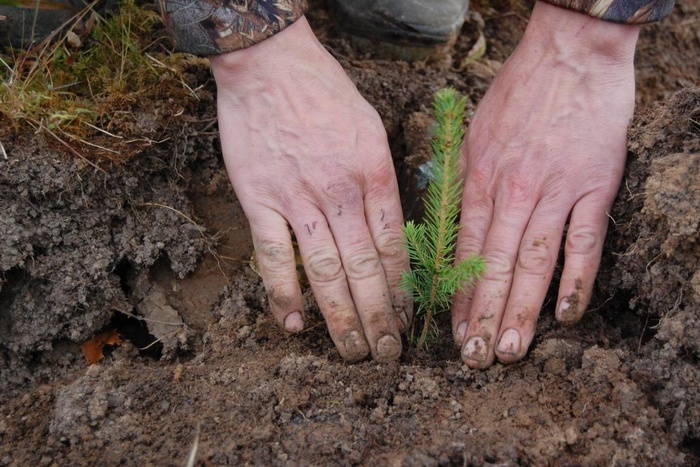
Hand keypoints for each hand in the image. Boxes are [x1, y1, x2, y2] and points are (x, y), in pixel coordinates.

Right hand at [209, 17, 409, 361]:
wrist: (269, 65)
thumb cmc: (324, 92)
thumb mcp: (371, 129)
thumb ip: (379, 180)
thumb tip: (386, 227)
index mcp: (375, 174)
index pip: (395, 246)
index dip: (404, 289)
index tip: (409, 319)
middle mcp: (341, 193)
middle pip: (366, 268)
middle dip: (380, 316)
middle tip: (387, 353)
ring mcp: (299, 199)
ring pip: (325, 271)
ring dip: (341, 317)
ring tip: (353, 352)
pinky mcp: (259, 200)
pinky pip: (273, 257)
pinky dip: (283, 294)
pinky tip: (293, 325)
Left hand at [452, 1, 640, 367]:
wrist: (569, 53)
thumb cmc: (518, 94)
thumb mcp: (474, 136)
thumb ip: (467, 183)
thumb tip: (456, 228)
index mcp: (481, 180)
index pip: (467, 252)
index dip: (460, 295)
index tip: (454, 331)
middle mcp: (514, 191)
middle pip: (497, 266)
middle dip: (484, 316)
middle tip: (475, 359)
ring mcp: (556, 190)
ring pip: (535, 262)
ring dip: (522, 310)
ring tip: (510, 350)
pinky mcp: (595, 186)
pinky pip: (585, 241)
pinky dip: (576, 280)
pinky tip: (566, 314)